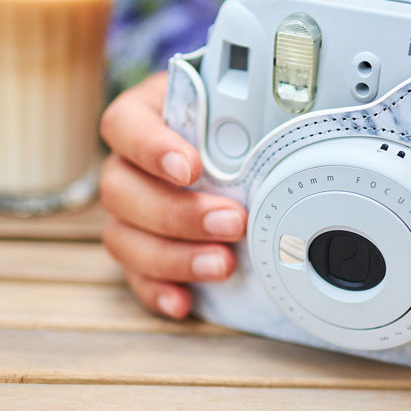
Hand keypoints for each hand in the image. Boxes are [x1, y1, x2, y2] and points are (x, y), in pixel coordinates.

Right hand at [99, 72, 246, 318]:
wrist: (236, 149)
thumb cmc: (233, 123)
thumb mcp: (238, 108)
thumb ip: (248, 117)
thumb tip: (289, 136)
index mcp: (144, 118)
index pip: (123, 127)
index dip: (151, 148)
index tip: (192, 168)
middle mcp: (127, 166)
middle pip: (121, 190)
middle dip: (179, 213)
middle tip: (233, 222)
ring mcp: (128, 213)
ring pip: (123, 238)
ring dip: (174, 256)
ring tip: (223, 264)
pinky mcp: (140, 251)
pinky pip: (135, 277)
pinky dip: (159, 291)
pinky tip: (185, 301)